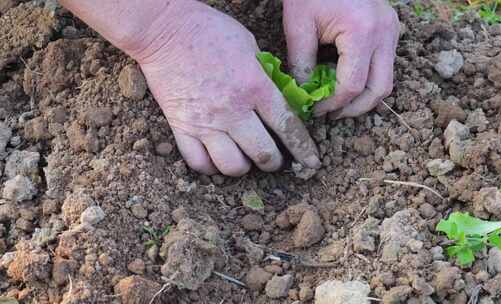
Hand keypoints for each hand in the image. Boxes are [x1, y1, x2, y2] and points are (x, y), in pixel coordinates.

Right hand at [128, 1, 319, 175]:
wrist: (164, 29)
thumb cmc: (209, 31)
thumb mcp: (250, 46)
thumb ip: (264, 77)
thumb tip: (276, 98)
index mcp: (255, 87)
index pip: (288, 127)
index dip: (303, 149)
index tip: (311, 162)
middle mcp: (233, 110)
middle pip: (263, 154)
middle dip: (275, 162)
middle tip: (275, 160)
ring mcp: (206, 122)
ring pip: (232, 166)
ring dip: (244, 167)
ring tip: (244, 159)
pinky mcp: (181, 127)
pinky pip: (198, 162)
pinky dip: (211, 167)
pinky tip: (216, 160)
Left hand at [283, 0, 399, 118]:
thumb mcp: (299, 25)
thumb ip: (302, 64)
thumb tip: (305, 96)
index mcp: (362, 32)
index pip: (352, 85)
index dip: (333, 105)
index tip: (315, 110)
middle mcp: (385, 34)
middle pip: (380, 90)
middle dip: (355, 109)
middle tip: (331, 115)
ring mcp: (392, 31)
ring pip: (387, 81)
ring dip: (364, 97)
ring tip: (339, 103)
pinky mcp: (391, 29)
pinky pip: (385, 66)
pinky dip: (368, 80)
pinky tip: (346, 81)